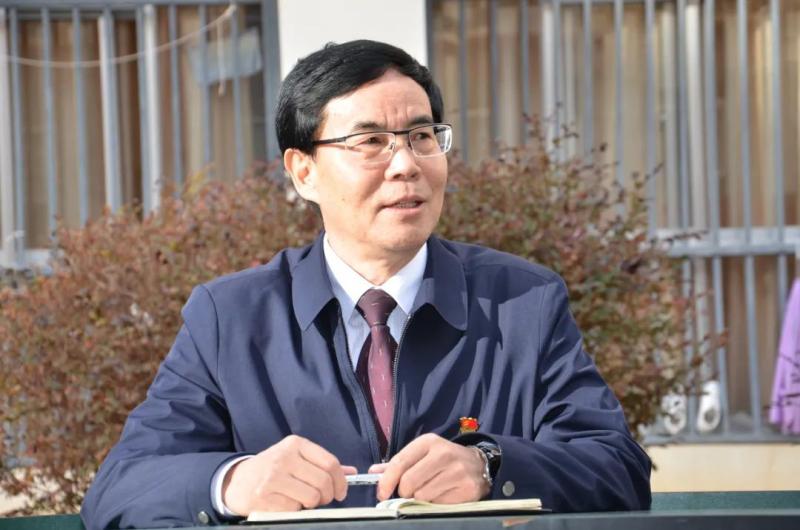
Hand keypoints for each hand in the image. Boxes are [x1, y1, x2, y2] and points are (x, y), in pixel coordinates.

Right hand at [222, 435, 356, 515]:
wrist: (238, 482)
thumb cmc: (272, 470)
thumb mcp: (296, 458)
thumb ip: (322, 464)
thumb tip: (351, 472)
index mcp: (295, 444)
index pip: (330, 462)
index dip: (340, 481)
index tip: (341, 492)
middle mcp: (284, 457)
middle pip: (323, 482)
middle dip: (327, 496)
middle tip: (321, 499)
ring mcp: (273, 477)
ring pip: (311, 498)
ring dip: (311, 504)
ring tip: (301, 499)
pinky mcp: (264, 496)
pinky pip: (294, 509)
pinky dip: (294, 510)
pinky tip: (285, 503)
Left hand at [368, 433, 489, 502]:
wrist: (478, 464)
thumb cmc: (443, 460)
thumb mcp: (422, 454)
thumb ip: (398, 463)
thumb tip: (374, 472)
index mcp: (429, 442)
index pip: (400, 462)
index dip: (386, 480)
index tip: (381, 493)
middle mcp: (443, 454)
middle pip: (408, 482)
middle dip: (404, 491)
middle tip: (410, 491)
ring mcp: (457, 471)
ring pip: (422, 495)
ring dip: (420, 498)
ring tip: (429, 490)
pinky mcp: (467, 488)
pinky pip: (438, 504)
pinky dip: (435, 503)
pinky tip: (443, 494)